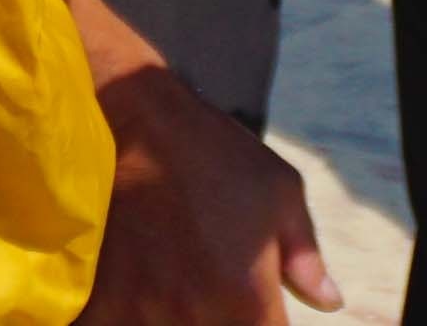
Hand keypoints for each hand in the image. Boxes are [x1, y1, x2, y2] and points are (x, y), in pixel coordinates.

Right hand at [64, 0, 333, 324]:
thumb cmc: (211, 153)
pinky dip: (130, 317)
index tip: (259, 306)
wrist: (128, 122)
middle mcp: (194, 319)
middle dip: (224, 321)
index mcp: (247, 303)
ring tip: (176, 280)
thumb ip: (306, 258)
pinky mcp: (98, 305)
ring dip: (176, 319)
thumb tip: (329, 300)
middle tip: (215, 282)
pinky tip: (140, 290)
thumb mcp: (279, 193)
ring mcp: (141, 315)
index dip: (265, 322)